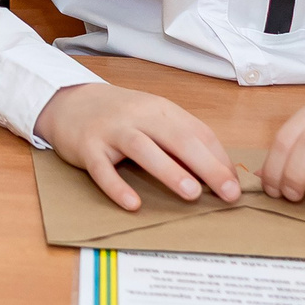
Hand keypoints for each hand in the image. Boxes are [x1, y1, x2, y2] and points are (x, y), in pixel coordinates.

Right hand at [36, 82, 240, 210]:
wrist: (69, 101)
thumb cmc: (120, 116)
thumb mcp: (153, 118)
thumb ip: (183, 139)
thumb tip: (221, 171)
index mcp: (160, 109)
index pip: (197, 132)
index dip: (219, 159)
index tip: (235, 186)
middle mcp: (137, 116)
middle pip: (176, 138)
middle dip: (205, 165)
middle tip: (227, 193)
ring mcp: (111, 130)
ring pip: (142, 148)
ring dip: (168, 170)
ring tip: (191, 193)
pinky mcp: (87, 146)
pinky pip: (102, 168)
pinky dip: (117, 186)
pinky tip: (133, 203)